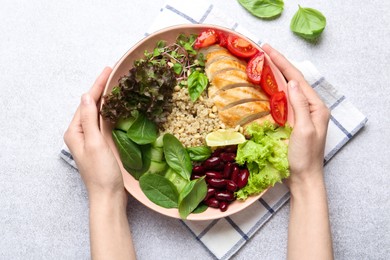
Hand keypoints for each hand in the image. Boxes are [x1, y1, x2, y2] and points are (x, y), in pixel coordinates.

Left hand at [64, 67, 125, 200]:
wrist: (108, 196)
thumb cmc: (101, 172)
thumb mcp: (95, 143)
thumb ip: (90, 119)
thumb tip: (87, 96)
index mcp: (75, 131)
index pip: (87, 102)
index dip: (98, 85)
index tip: (109, 69)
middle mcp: (80, 133)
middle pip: (91, 105)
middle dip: (101, 89)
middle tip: (114, 73)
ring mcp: (91, 138)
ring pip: (98, 112)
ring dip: (107, 98)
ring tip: (116, 84)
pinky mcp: (101, 144)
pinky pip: (104, 121)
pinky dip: (111, 111)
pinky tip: (118, 106)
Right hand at [262, 44, 329, 188]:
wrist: (303, 177)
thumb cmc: (304, 157)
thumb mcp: (304, 129)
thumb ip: (299, 105)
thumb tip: (292, 82)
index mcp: (315, 106)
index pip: (297, 78)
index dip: (282, 62)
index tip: (267, 49)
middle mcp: (310, 107)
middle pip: (293, 79)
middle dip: (278, 64)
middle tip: (263, 51)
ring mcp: (302, 113)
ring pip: (288, 88)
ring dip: (276, 74)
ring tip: (263, 62)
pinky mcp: (293, 120)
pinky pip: (283, 100)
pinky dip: (274, 89)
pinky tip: (266, 85)